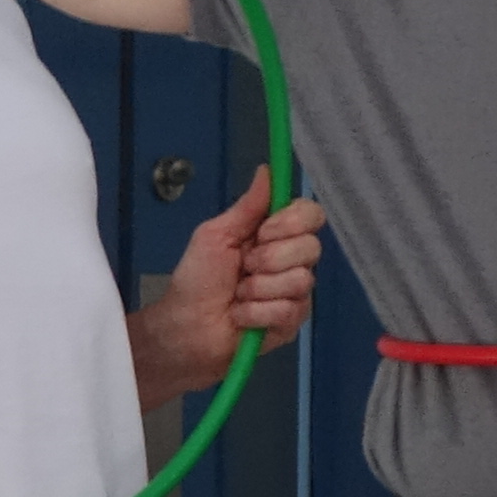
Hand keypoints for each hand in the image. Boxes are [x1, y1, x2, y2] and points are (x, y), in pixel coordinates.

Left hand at [138, 168, 325, 389]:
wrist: (184, 327)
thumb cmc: (197, 280)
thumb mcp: (216, 235)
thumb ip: (246, 207)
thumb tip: (266, 169)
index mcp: (277, 235)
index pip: (311, 215)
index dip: (291, 222)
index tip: (262, 232)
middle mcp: (293, 260)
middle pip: (311, 247)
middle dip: (267, 259)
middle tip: (242, 269)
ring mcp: (296, 293)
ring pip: (300, 280)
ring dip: (256, 289)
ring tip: (236, 296)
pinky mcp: (292, 321)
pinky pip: (288, 310)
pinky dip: (255, 313)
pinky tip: (241, 317)